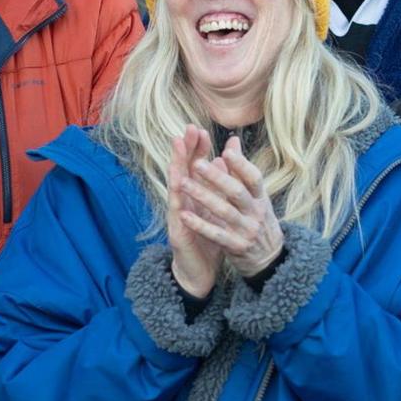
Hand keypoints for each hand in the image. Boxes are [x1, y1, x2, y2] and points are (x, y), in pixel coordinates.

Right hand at [166, 126, 224, 299]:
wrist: (198, 271)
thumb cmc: (207, 237)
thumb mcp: (216, 208)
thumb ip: (218, 183)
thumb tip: (224, 156)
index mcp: (195, 196)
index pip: (195, 167)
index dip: (197, 149)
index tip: (200, 129)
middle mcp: (184, 202)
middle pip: (183, 171)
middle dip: (185, 150)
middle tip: (187, 130)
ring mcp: (178, 217)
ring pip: (176, 188)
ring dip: (176, 167)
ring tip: (178, 150)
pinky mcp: (178, 233)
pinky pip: (179, 215)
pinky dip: (178, 200)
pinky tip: (177, 187)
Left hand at [175, 134, 284, 277]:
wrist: (269, 258)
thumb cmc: (257, 220)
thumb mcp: (255, 196)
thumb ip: (240, 169)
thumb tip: (232, 140)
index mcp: (261, 198)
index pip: (254, 178)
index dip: (241, 165)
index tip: (226, 150)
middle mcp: (256, 212)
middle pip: (237, 192)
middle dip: (217, 178)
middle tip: (197, 164)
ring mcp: (247, 230)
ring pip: (224, 212)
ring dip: (203, 197)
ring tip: (183, 184)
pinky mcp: (237, 246)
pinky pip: (216, 235)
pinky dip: (200, 225)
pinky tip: (184, 215)